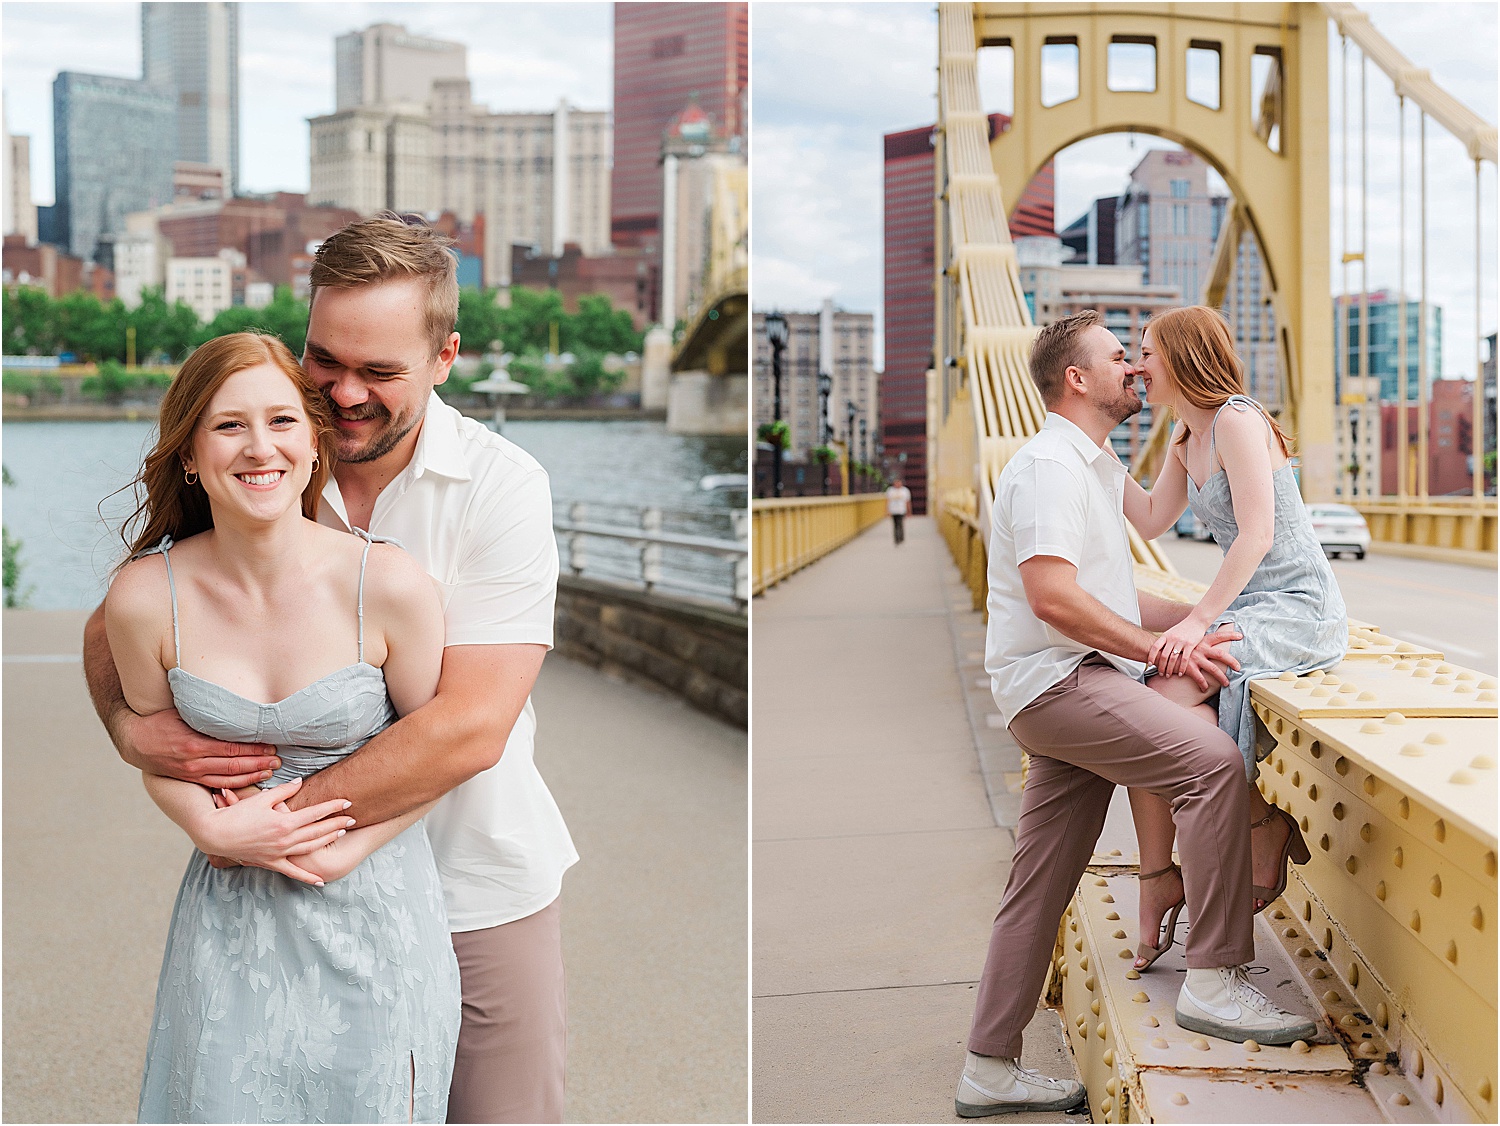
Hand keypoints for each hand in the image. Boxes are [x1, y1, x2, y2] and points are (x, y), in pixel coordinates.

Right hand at [118, 707, 280, 788]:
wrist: (135, 742)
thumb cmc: (160, 722)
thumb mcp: (182, 712)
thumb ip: (206, 713)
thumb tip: (232, 706)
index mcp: (194, 743)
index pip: (232, 748)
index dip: (254, 749)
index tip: (271, 745)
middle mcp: (194, 761)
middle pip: (234, 764)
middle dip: (259, 763)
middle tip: (279, 760)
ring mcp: (192, 772)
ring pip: (228, 777)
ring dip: (252, 775)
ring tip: (271, 771)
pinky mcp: (191, 778)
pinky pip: (217, 784)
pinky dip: (236, 784)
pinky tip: (251, 780)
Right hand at [195, 779, 354, 886]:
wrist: (214, 834)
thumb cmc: (236, 814)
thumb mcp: (261, 799)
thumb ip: (284, 791)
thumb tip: (301, 781)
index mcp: (284, 822)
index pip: (315, 813)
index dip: (333, 806)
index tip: (348, 801)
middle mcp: (284, 839)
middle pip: (318, 831)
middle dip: (337, 823)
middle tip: (354, 817)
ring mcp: (279, 853)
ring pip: (310, 848)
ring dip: (328, 840)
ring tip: (343, 833)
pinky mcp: (271, 863)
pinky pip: (292, 872)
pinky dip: (307, 878)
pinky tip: (321, 882)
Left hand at [1149, 615, 1210, 678]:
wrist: (1196, 620)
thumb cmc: (1183, 628)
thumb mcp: (1171, 632)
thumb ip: (1165, 641)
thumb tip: (1157, 651)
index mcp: (1166, 635)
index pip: (1155, 647)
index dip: (1151, 656)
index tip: (1149, 664)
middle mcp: (1172, 639)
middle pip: (1163, 655)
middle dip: (1161, 666)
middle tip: (1160, 673)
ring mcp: (1181, 642)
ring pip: (1173, 658)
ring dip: (1170, 669)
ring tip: (1168, 675)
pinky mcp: (1190, 645)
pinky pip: (1184, 659)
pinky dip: (1181, 667)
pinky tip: (1180, 673)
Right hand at [1176, 625, 1242, 691]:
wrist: (1161, 651)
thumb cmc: (1178, 648)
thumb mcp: (1190, 641)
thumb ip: (1200, 643)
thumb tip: (1210, 644)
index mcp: (1202, 641)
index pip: (1219, 636)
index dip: (1230, 635)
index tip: (1240, 636)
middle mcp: (1201, 649)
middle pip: (1221, 654)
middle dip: (1232, 661)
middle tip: (1238, 668)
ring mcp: (1195, 658)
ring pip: (1213, 669)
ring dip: (1222, 677)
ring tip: (1226, 683)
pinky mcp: (1189, 667)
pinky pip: (1200, 678)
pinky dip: (1203, 684)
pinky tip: (1205, 689)